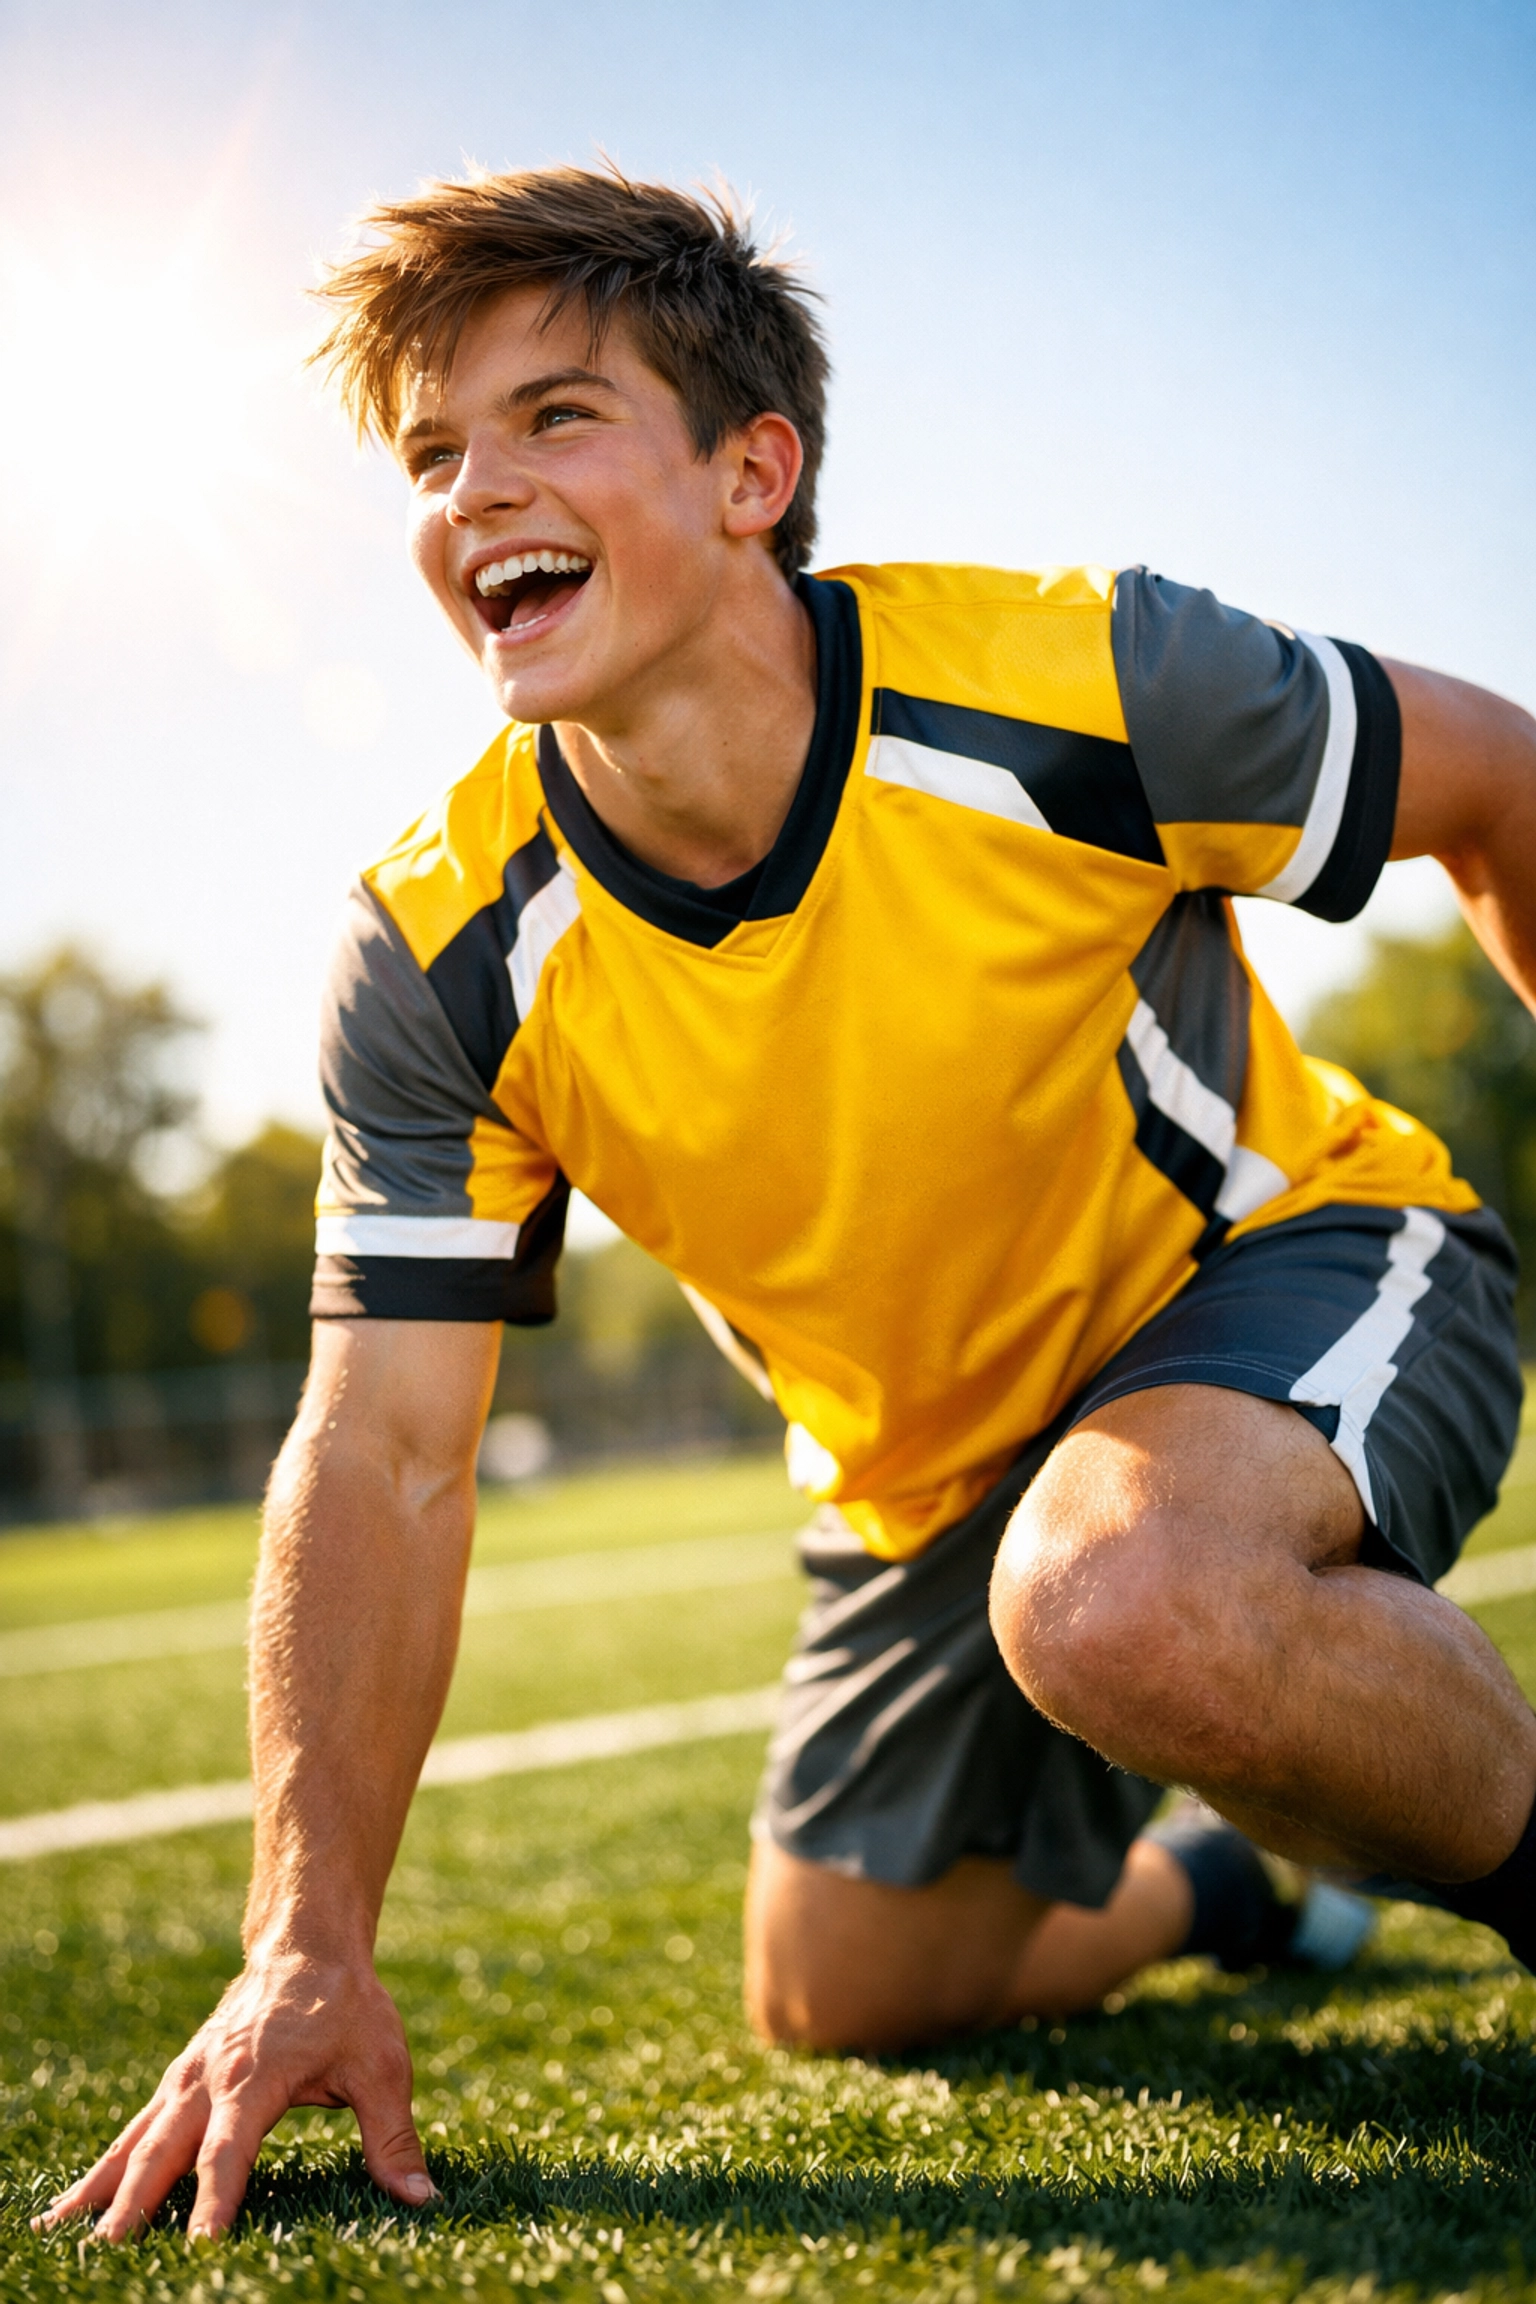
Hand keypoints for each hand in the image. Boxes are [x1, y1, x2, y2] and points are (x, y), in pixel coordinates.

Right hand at [33, 1951, 435, 2241]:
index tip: (201, 2250)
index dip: (215, 2203)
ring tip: (56, 2234)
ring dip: (100, 2188)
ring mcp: (187, 2079)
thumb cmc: (348, 2005)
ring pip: (135, 2142)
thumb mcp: (383, 2065)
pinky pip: (134, 2130)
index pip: (229, 2153)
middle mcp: (209, 2080)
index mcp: (256, 2078)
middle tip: (103, 2256)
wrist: (306, 1942)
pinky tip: (73, 2204)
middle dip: (132, 2206)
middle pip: (162, 2152)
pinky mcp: (179, 2081)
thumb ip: (393, 2136)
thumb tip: (421, 2197)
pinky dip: (104, 2166)